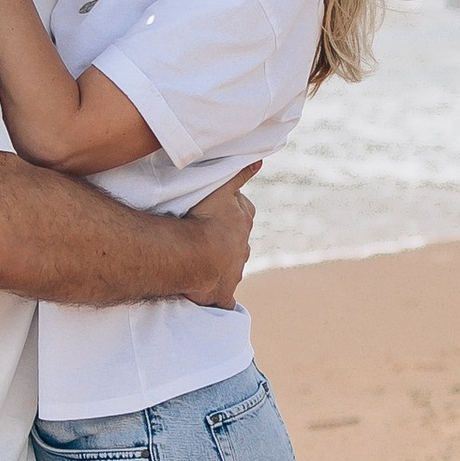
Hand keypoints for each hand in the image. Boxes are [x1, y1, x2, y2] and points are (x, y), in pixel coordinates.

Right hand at [177, 165, 259, 304]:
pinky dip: (220, 300)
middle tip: (204, 240)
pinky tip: (213, 301)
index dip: (230, 215)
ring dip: (220, 268)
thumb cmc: (205, 219)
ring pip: (231, 269)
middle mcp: (243, 248)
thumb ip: (239, 175)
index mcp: (243, 221)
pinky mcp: (223, 294)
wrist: (198, 256)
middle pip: (237, 244)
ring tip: (201, 265)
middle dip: (225, 243)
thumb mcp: (221, 188)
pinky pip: (224, 300)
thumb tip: (261, 160)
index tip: (215, 215)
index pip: (243, 215)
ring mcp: (234, 272)